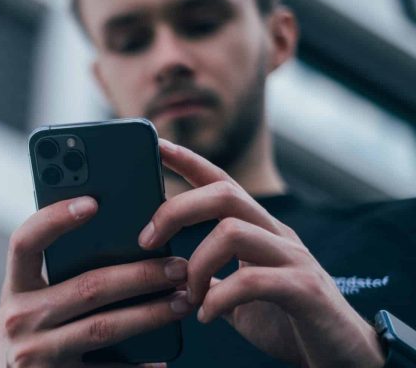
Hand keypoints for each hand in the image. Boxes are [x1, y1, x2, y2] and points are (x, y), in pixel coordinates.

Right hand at [0, 196, 190, 367]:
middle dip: (140, 274)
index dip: (54, 219)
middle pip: (86, 286)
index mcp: (14, 288)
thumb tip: (122, 243)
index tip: (92, 202)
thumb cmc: (31, 337)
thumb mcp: (31, 304)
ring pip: (104, 326)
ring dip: (150, 313)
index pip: (25, 242)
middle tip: (178, 266)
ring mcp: (35, 354)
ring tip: (182, 301)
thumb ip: (57, 277)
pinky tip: (161, 359)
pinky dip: (138, 366)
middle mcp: (18, 319)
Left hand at [138, 139, 385, 367]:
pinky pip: (252, 281)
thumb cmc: (289, 323)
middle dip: (176, 210)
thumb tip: (170, 272)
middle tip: (147, 240)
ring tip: (187, 295)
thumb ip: (211, 278)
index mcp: (260, 231)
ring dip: (196, 265)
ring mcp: (294, 259)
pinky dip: (219, 299)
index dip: (189, 161)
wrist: (344, 356)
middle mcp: (277, 235)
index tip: (157, 145)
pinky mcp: (305, 290)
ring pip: (233, 231)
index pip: (222, 182)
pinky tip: (207, 315)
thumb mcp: (239, 295)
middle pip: (224, 194)